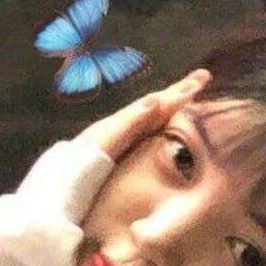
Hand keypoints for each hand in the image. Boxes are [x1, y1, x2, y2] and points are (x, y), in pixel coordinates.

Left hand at [77, 70, 211, 161]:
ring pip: (156, 115)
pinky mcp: (122, 150)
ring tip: (191, 95)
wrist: (62, 188)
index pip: (159, 102)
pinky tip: (168, 123)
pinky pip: (149, 130)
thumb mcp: (108, 139)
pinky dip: (163, 122)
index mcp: (126, 121)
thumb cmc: (85, 165)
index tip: (203, 78)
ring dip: (174, 104)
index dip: (182, 91)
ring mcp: (123, 136)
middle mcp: (125, 125)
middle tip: (203, 77)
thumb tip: (157, 98)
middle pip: (159, 103)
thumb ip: (132, 120)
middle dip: (181, 91)